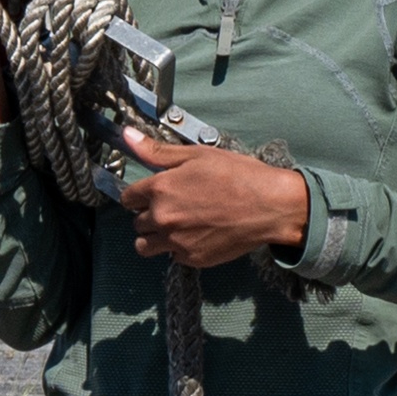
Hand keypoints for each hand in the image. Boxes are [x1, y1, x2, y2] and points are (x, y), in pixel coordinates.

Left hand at [118, 128, 307, 267]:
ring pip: (145, 246)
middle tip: (174, 206)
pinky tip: (197, 234)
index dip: (140, 194)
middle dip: (149, 215)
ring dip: (155, 237)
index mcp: (160, 189)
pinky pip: (171, 257)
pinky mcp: (192, 259)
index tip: (153, 193)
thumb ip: (157, 151)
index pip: (128, 198)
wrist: (270, 206)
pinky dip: (178, 248)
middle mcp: (162, 218)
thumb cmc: (237, 175)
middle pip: (136, 223)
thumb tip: (126, 136)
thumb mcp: (197, 155)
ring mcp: (176, 242)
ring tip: (177, 226)